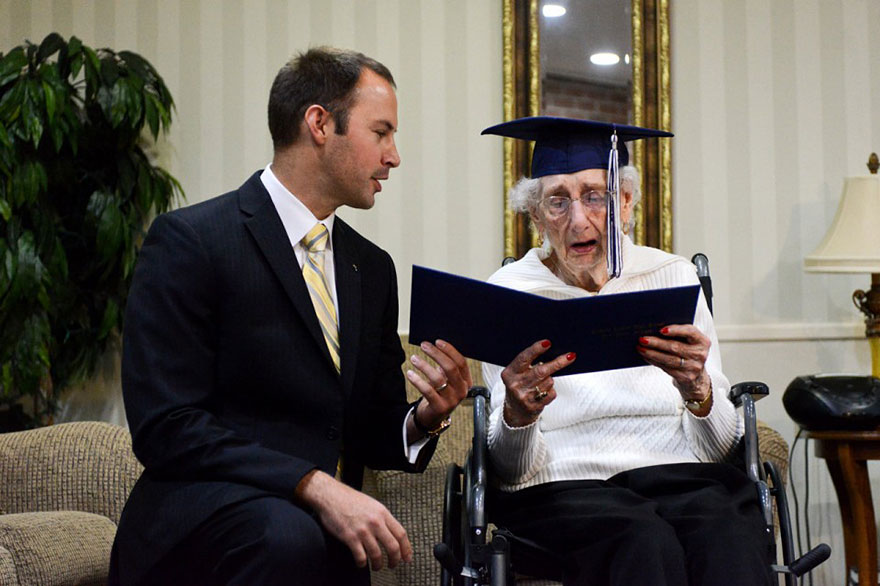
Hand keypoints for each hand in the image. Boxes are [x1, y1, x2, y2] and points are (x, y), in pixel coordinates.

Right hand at [295, 470, 411, 569]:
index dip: (406, 548)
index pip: (401, 533)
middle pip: (393, 546)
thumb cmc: (349, 499)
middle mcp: (375, 522)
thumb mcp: (372, 505)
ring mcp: (363, 530)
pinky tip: (361, 563)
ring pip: (377, 555)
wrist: (331, 495)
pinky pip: (361, 557)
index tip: (407, 557)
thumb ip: (382, 518)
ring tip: (377, 566)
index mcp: (382, 513)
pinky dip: (362, 564)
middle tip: (393, 565)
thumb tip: (391, 533)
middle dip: (395, 560)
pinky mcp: (350, 537)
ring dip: (378, 565)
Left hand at [405, 339, 471, 433]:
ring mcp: (452, 401)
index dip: (450, 350)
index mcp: (466, 381)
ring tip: (414, 358)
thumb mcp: (446, 379)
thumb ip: (446, 365)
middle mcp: (462, 391)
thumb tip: (436, 345)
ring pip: (438, 378)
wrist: (433, 416)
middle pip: (450, 368)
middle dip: (436, 354)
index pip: (461, 362)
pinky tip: (410, 373)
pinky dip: (417, 380)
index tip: (437, 341)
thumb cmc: (440, 393)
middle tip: (424, 345)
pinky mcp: (440, 407)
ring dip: (424, 365)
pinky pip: (427, 390)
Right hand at [500, 340, 575, 427]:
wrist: (515, 412)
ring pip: (548, 382)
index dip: (535, 349)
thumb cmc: (519, 386)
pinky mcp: (534, 407)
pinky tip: (543, 392)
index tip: (547, 343)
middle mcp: (515, 385)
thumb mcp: (516, 374)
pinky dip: (550, 391)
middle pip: (540, 371)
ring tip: (541, 382)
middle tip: (569, 356)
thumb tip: (550, 351)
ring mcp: (524, 397)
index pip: (523, 358)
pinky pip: (551, 393)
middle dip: (557, 363)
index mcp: (509, 373)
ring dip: (550, 379)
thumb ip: (527, 364)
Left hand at [637, 324, 711, 401]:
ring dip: (652, 353)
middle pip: (675, 347)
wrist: (697, 377)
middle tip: (642, 339)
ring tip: (640, 348)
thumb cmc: (688, 352)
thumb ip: (678, 334)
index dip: (676, 330)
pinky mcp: (686, 377)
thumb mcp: (689, 341)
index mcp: (702, 341)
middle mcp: (700, 354)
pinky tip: (645, 356)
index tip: (661, 330)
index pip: (690, 332)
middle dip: (656, 343)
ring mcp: (694, 367)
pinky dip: (654, 361)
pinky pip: (666, 368)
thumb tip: (653, 328)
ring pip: (669, 359)